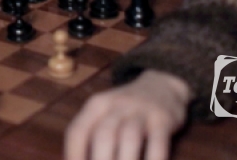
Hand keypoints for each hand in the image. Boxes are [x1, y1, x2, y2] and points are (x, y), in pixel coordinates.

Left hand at [65, 70, 191, 159]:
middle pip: (103, 136)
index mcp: (96, 105)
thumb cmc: (126, 108)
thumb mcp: (105, 112)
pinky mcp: (163, 120)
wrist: (162, 84)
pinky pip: (157, 144)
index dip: (73, 155)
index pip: (78, 131)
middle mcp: (116, 106)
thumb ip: (91, 135)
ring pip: (129, 139)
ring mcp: (141, 111)